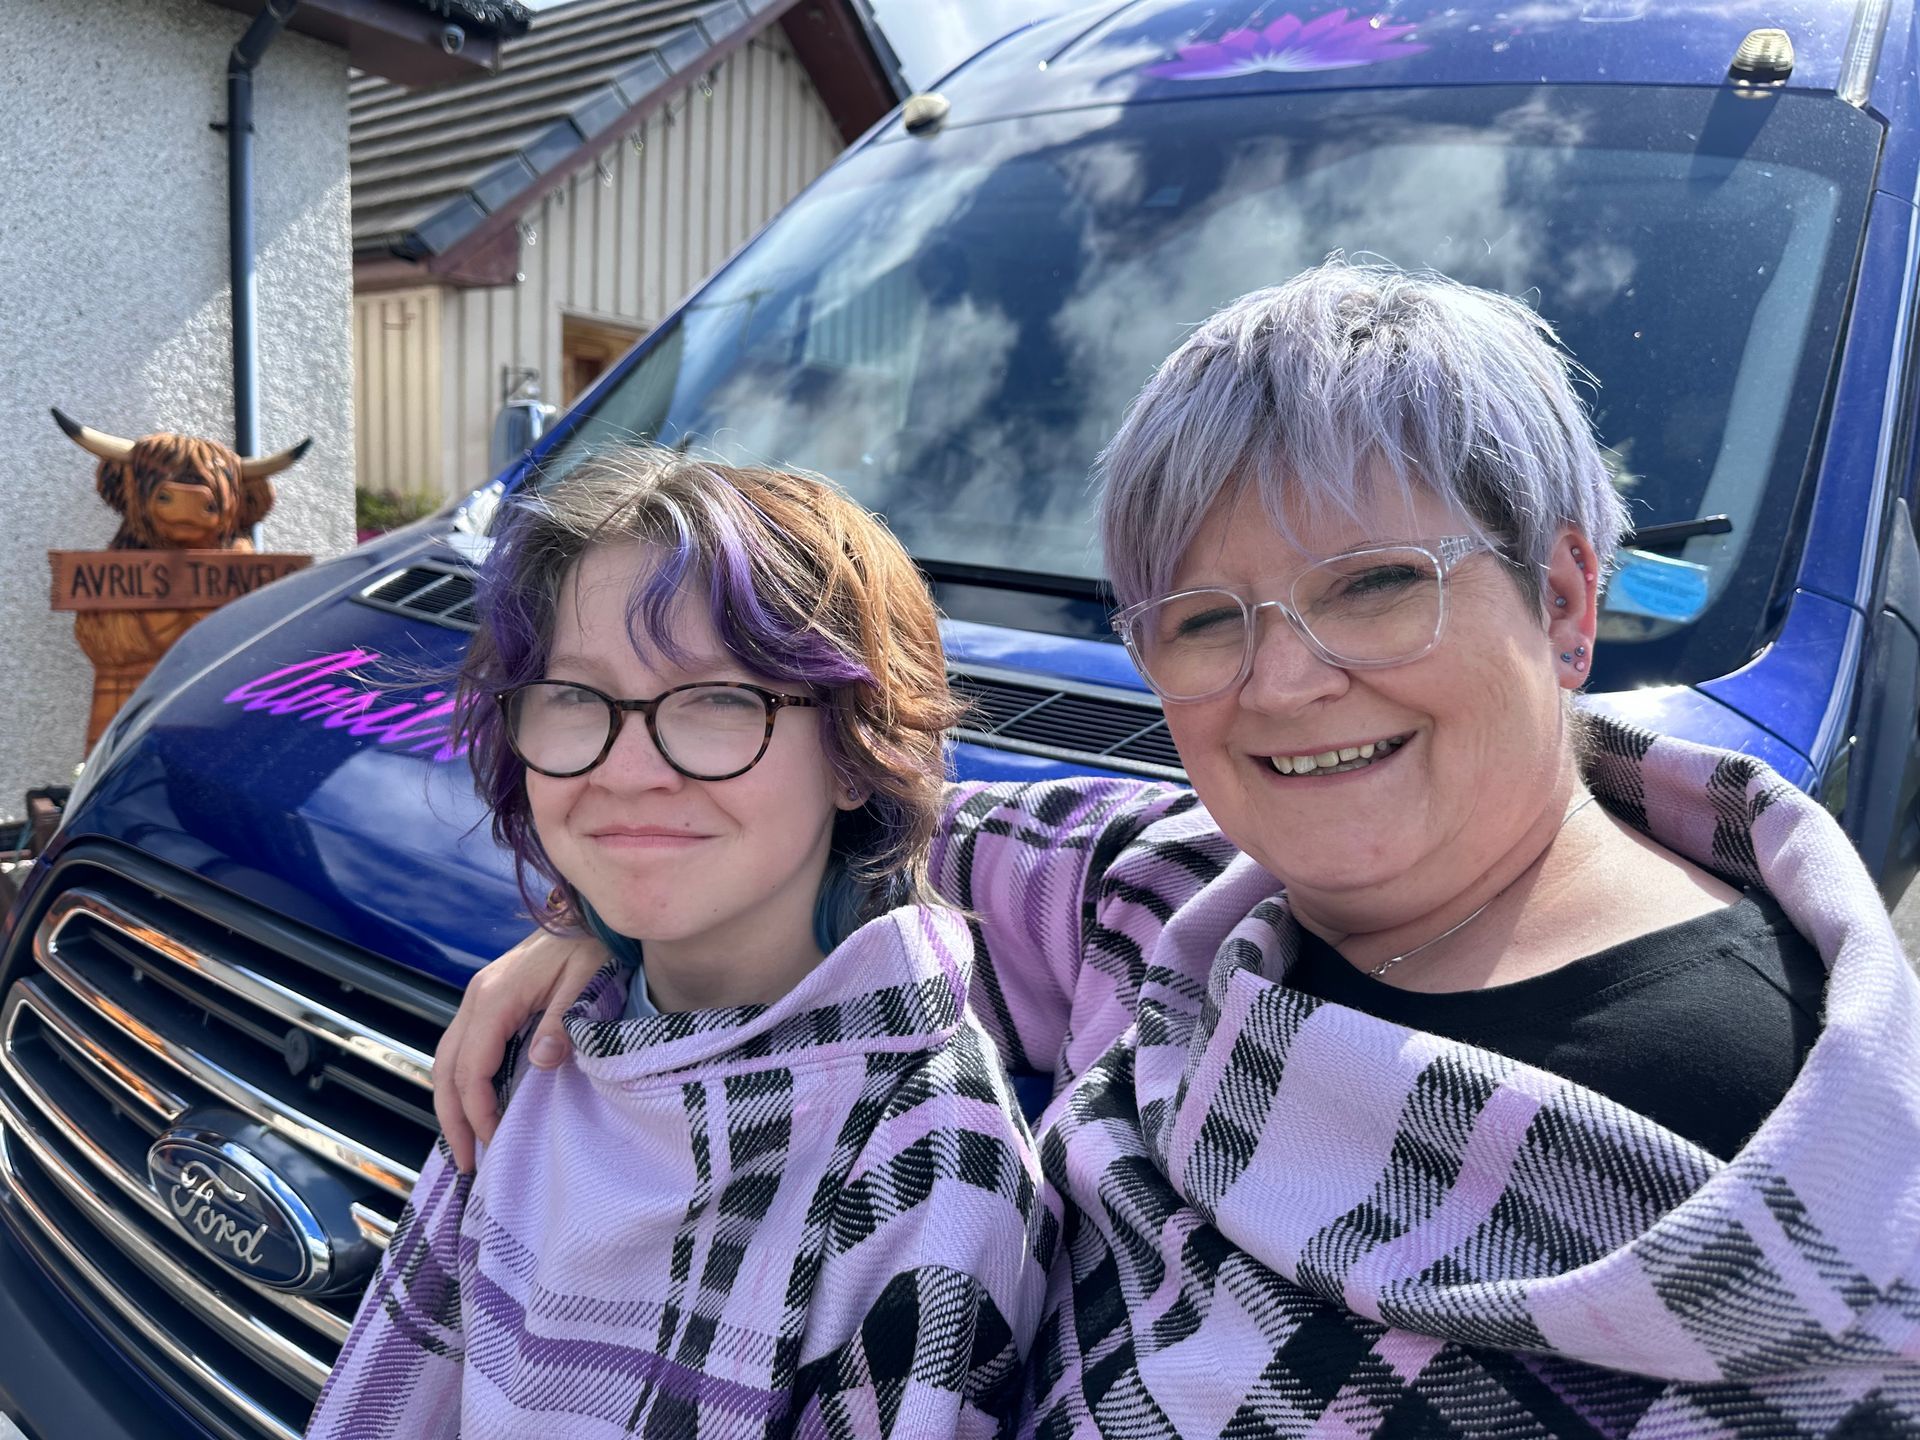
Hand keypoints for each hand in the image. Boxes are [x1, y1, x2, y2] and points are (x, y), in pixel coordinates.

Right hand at [431, 927, 605, 1170]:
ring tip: (467, 1144)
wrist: (592, 912)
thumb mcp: (588, 981)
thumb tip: (542, 1062)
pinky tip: (476, 1105)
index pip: (472, 1066)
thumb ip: (564, 1021)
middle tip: (467, 1163)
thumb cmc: (595, 945)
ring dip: (452, 1103)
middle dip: (452, 1118)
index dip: (477, 1110)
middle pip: (446, 1068)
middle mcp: (477, 997)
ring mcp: (479, 997)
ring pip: (448, 1059)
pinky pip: (464, 1048)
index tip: (491, 1143)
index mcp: (496, 996)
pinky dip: (462, 1082)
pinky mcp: (490, 1001)